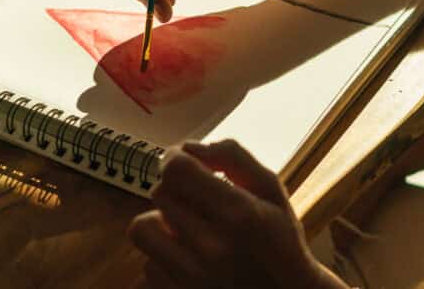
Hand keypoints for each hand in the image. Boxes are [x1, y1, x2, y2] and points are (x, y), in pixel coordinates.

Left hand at [128, 140, 346, 288]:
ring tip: (188, 230)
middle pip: (160, 193)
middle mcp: (213, 247)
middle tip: (198, 202)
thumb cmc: (280, 242)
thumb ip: (234, 159)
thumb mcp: (272, 193)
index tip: (181, 161)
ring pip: (143, 227)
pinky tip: (189, 259)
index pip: (177, 169)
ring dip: (161, 223)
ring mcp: (193, 277)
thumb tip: (190, 147)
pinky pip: (146, 264)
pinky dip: (163, 258)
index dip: (173, 158)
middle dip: (176, 191)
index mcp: (239, 214)